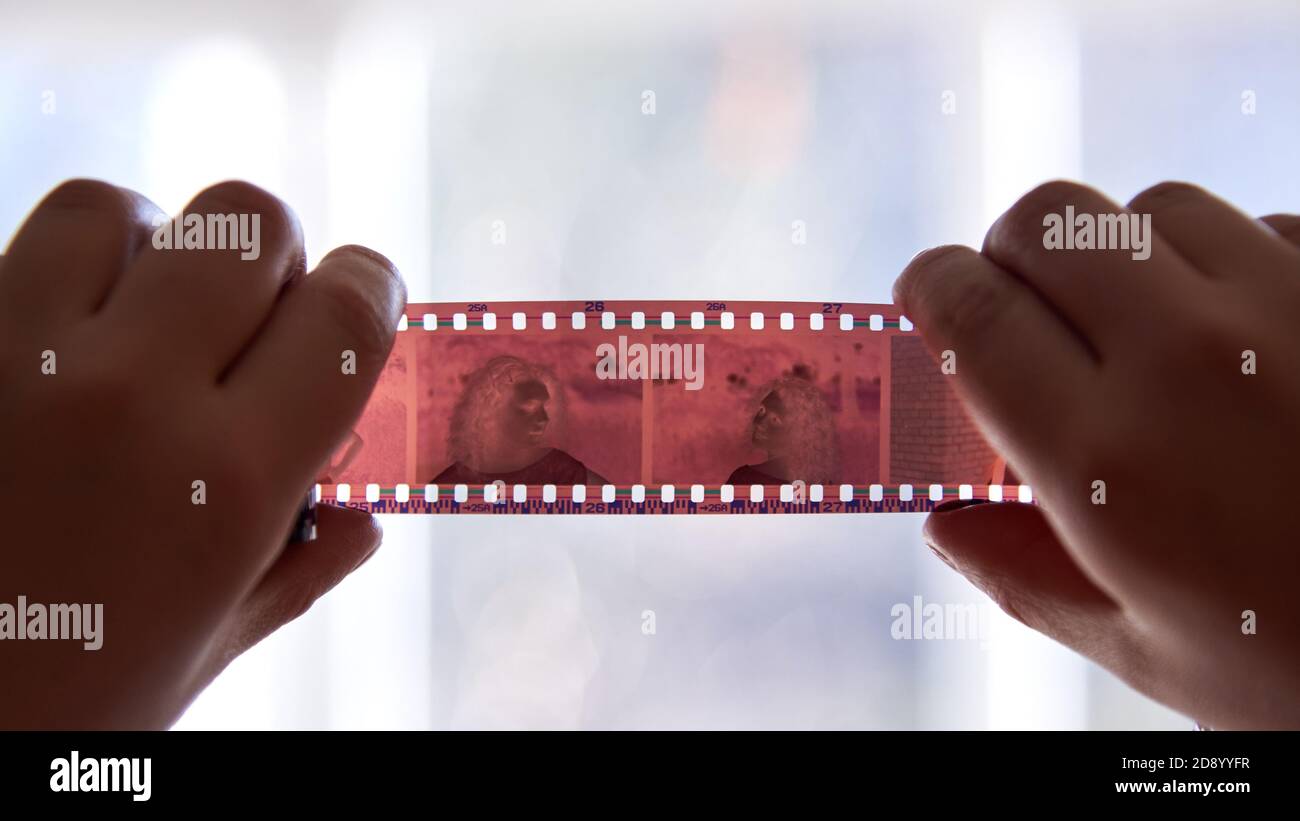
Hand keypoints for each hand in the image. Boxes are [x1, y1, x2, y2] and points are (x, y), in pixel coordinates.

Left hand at [0, 179, 404, 727]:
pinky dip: (49, 283)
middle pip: (246, 219)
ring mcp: (13, 359)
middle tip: (248, 319)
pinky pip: (10, 258)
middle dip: (271, 258)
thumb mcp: (202, 650)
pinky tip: (50, 354)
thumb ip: (298, 571)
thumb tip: (357, 523)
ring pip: (116, 207)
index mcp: (229, 481)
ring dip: (148, 248)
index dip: (372, 287)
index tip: (362, 297)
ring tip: (134, 316)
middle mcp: (130, 396)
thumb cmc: (58, 706)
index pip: (345, 312)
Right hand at [895, 181, 1299, 728]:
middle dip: (1009, 253)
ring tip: (1138, 323)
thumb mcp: (1147, 648)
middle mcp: (1188, 357)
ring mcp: (1289, 307)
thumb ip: (1024, 576)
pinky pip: (1265, 224)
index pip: (971, 311)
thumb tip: (946, 525)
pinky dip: (1226, 261)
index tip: (925, 296)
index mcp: (1107, 455)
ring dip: (1120, 252)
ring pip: (1153, 206)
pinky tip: (1239, 332)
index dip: (930, 287)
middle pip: (1050, 221)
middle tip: (1015, 308)